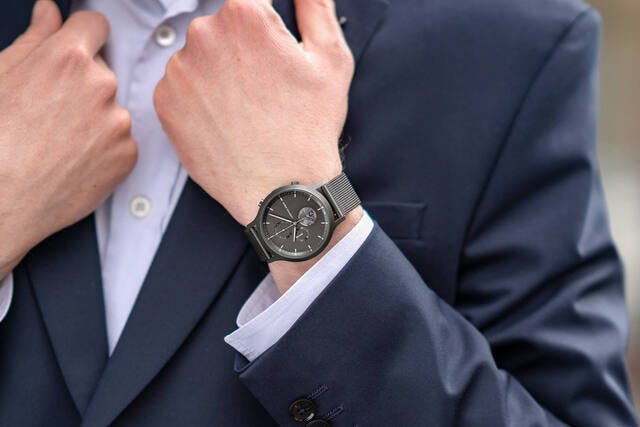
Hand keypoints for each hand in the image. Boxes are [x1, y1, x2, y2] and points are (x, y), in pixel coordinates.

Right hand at [0, 1, 136, 276]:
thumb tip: (49, 12)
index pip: (95, 25)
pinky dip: (105, 147)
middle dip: (84, 83)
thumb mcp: (3, 76)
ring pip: (113, 107)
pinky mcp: (128, 153)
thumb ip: (35, 38)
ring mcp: (119, 122)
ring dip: (96, 117)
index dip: (83, 35)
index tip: (78, 47)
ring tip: (61, 139)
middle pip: (103, 70)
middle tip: (54, 110)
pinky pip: (121, 140)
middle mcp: (102, 86)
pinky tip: (76, 158)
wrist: (6, 198)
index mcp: (68, 59)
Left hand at [154, 0, 354, 225]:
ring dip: (219, 71)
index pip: (249, 1)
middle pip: (222, 27)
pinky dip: (200, 98)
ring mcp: (179, 70)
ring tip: (246, 107)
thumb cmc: (308, 128)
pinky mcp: (164, 102)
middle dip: (242, 47)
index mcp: (244, 16)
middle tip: (265, 84)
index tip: (268, 49)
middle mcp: (204, 35)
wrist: (280, 190)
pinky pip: (181, 86)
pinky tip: (225, 119)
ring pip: (200, 56)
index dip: (264, 26)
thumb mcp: (331, 59)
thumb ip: (315, 7)